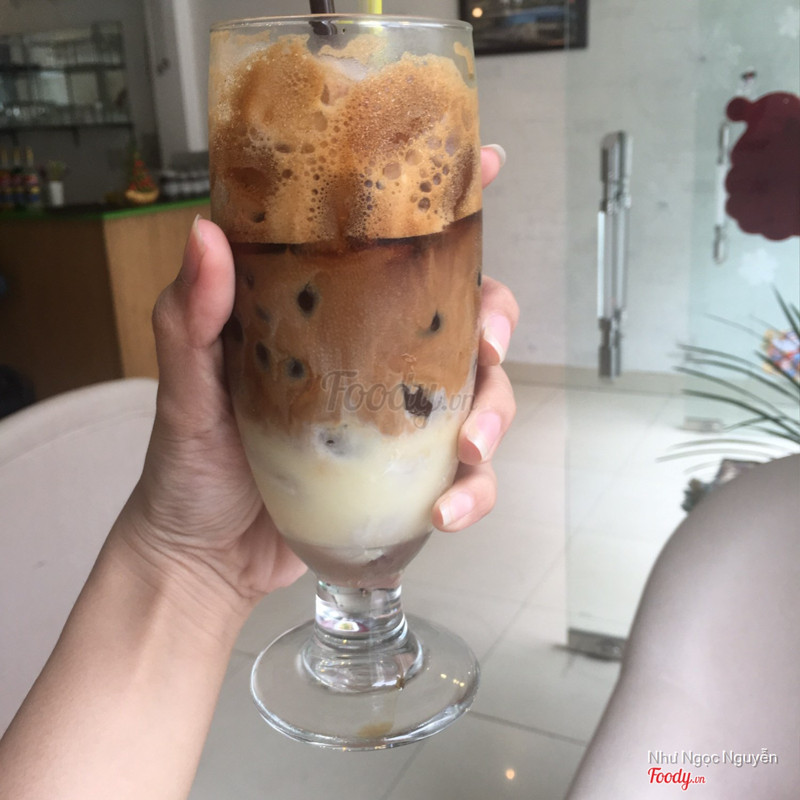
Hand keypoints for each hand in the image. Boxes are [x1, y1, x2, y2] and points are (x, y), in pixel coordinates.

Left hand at [117, 144, 516, 614]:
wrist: (204, 556)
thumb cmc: (190, 466)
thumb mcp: (185, 387)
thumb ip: (190, 319)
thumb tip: (206, 234)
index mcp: (329, 321)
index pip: (394, 252)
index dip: (450, 210)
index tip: (492, 168)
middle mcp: (372, 361)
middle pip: (465, 319)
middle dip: (498, 325)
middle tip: (492, 347)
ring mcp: (394, 420)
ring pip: (481, 396)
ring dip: (496, 417)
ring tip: (472, 450)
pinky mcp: (404, 476)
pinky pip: (464, 476)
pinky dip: (474, 492)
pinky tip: (448, 511)